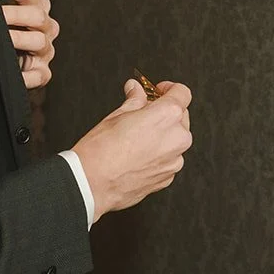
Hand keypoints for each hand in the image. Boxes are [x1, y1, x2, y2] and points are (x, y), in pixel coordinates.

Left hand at [0, 0, 56, 89]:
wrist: (17, 62)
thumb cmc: (6, 33)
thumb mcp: (5, 17)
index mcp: (39, 10)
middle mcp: (46, 28)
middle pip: (38, 16)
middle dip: (16, 14)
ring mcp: (46, 51)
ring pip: (39, 41)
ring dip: (19, 38)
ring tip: (1, 39)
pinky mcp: (42, 72)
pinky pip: (39, 75)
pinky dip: (27, 76)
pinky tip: (14, 73)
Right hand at [70, 80, 191, 221]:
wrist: (91, 184)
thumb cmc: (101, 150)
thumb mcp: (117, 115)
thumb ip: (134, 100)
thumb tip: (136, 90)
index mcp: (167, 115)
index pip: (182, 92)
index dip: (169, 89)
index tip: (159, 91)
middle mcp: (177, 138)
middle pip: (181, 116)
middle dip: (165, 113)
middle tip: (143, 114)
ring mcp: (174, 160)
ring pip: (175, 140)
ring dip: (163, 136)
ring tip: (138, 139)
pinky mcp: (168, 177)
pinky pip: (169, 159)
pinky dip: (158, 155)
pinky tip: (138, 156)